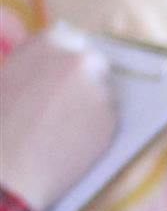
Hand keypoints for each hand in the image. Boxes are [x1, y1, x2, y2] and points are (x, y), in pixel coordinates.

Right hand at [0, 28, 120, 209]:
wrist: (5, 170)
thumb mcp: (5, 80)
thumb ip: (33, 67)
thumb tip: (56, 64)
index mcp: (47, 44)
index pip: (69, 39)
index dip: (66, 56)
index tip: (67, 67)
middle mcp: (78, 60)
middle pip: (93, 62)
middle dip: (87, 77)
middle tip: (74, 95)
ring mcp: (99, 88)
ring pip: (102, 92)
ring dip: (90, 104)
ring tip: (61, 127)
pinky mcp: (112, 118)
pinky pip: (106, 119)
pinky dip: (94, 128)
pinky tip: (69, 142)